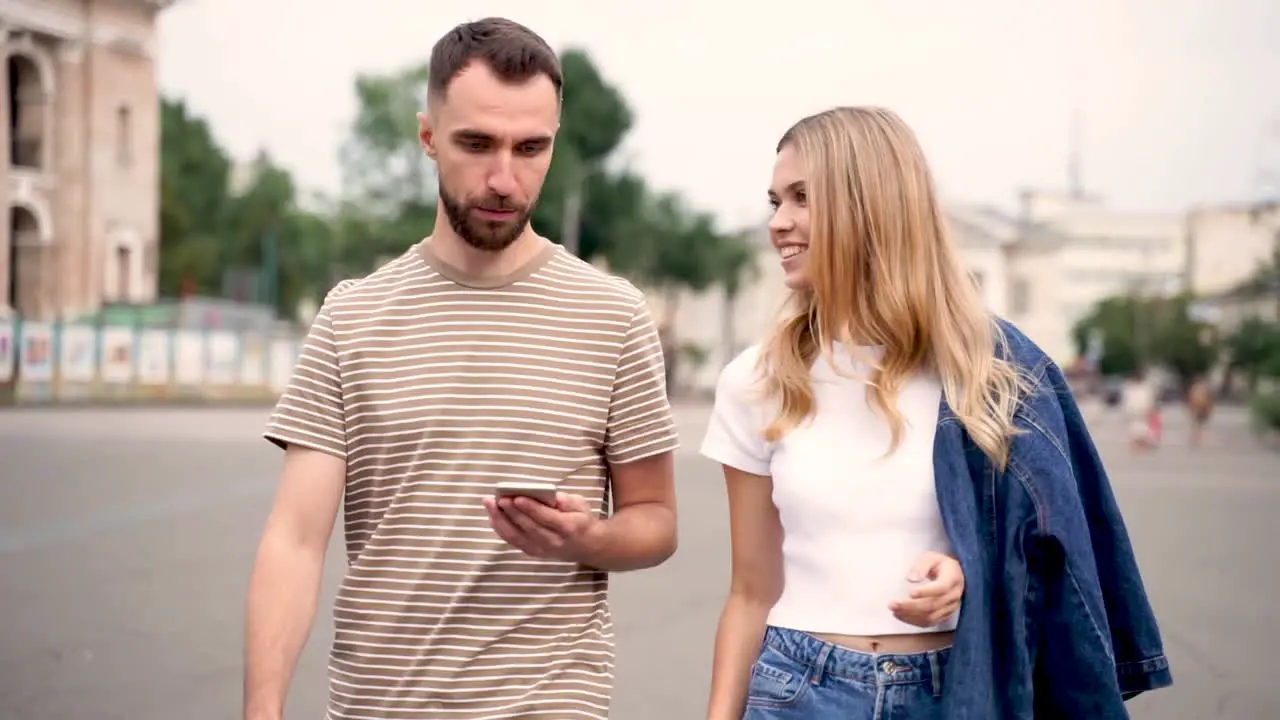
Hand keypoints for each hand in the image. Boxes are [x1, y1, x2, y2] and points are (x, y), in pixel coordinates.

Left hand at [482, 492, 599, 562]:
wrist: (586, 545)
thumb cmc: (581, 519)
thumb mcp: (581, 504)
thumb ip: (566, 500)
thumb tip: (549, 495)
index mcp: (567, 527)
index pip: (546, 518)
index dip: (530, 508)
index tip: (516, 497)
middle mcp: (553, 542)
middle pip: (528, 527)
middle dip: (511, 512)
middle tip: (498, 498)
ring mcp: (541, 550)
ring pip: (516, 536)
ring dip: (500, 520)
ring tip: (489, 504)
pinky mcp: (532, 552)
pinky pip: (512, 541)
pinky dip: (500, 528)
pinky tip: (492, 515)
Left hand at [889, 551, 963, 627]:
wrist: (954, 574)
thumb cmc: (940, 564)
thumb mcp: (931, 557)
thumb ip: (921, 566)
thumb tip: (911, 579)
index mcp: (952, 578)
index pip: (941, 587)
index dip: (926, 592)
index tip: (910, 593)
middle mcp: (954, 595)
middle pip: (933, 604)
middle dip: (911, 606)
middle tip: (893, 604)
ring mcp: (950, 607)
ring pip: (931, 616)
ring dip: (911, 615)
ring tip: (894, 610)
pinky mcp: (945, 615)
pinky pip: (930, 622)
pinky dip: (915, 621)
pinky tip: (902, 616)